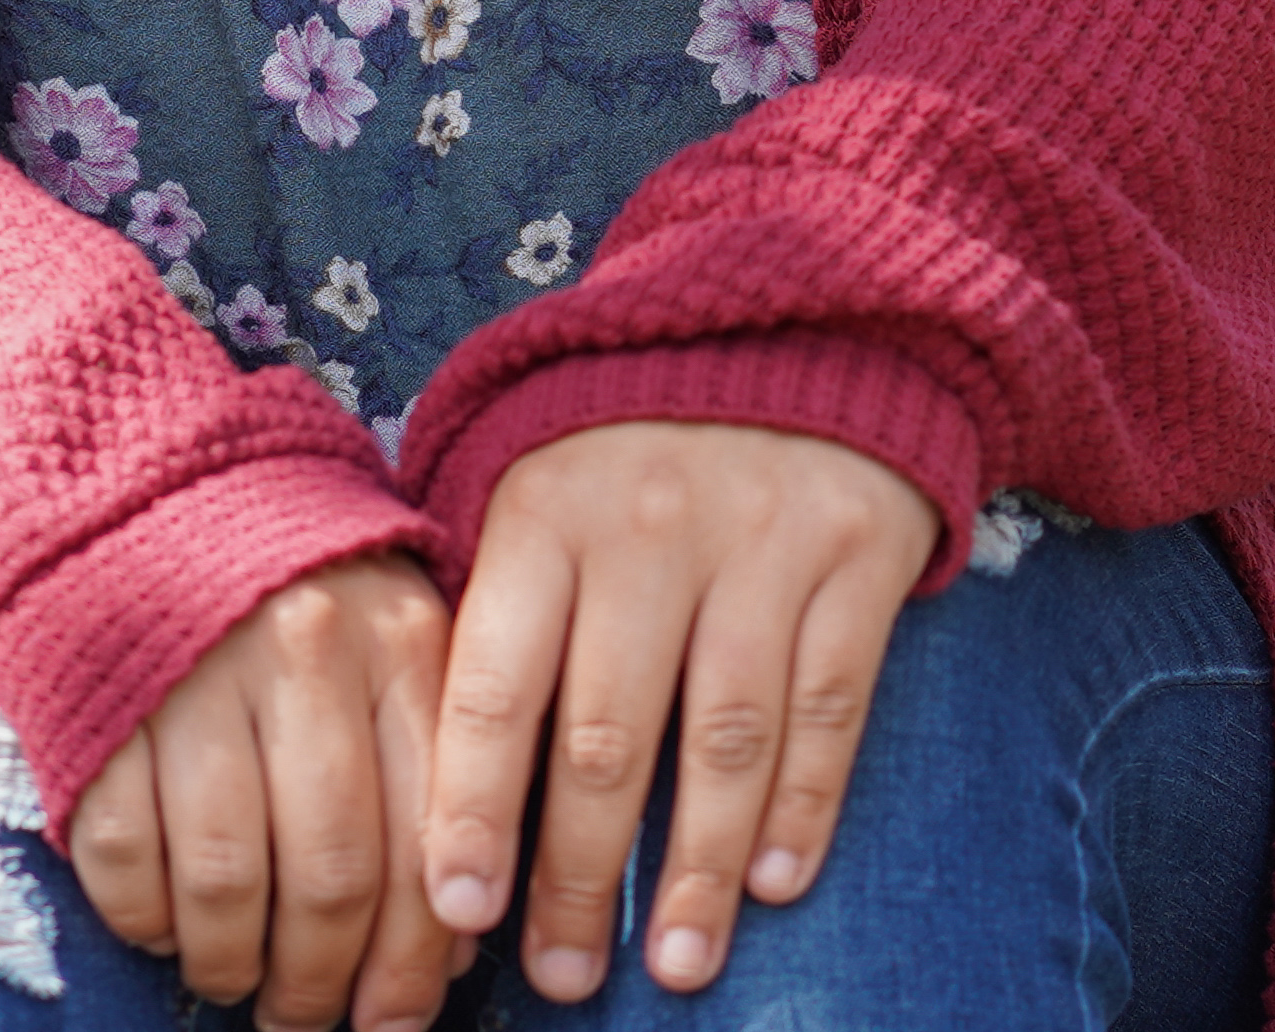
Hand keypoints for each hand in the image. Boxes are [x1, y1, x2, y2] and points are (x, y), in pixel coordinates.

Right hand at [63, 550, 468, 1031]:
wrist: (147, 482)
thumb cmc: (294, 587)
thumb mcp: (392, 638)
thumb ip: (435, 767)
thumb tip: (457, 937)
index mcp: (400, 640)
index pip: (430, 835)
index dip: (418, 953)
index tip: (401, 1017)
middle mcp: (307, 653)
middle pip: (332, 874)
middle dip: (323, 981)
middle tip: (308, 1022)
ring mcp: (197, 676)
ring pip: (229, 882)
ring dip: (234, 964)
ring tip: (237, 982)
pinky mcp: (101, 704)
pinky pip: (126, 857)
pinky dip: (146, 920)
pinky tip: (165, 929)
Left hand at [427, 422, 945, 1001]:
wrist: (801, 310)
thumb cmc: (631, 429)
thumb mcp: (535, 467)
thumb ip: (487, 595)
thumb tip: (415, 762)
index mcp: (546, 511)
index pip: (496, 687)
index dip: (473, 810)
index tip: (456, 915)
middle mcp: (650, 527)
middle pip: (608, 738)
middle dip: (580, 879)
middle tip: (562, 979)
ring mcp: (763, 539)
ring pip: (724, 739)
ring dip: (700, 870)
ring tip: (676, 966)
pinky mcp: (859, 550)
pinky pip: (831, 702)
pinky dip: (806, 803)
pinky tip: (776, 883)